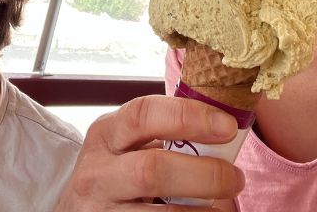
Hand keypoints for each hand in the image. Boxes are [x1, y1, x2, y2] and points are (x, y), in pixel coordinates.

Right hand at [54, 95, 244, 210]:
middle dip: (204, 174)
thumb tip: (223, 132)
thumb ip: (162, 135)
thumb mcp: (126, 145)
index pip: (143, 115)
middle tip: (234, 177)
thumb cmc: (118, 171)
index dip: (188, 117)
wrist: (81, 209)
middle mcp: (97, 172)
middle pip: (152, 171)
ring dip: (205, 210)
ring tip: (221, 205)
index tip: (227, 125)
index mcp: (105, 134)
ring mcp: (102, 210)